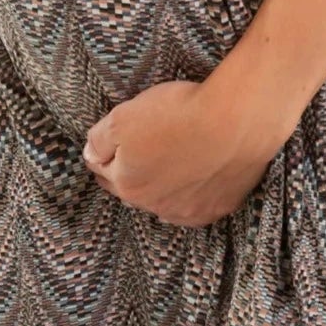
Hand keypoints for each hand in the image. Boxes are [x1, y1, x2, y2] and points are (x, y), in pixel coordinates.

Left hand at [81, 75, 286, 227]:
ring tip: (167, 168)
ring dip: (162, 188)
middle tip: (134, 157)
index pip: (104, 171)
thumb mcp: (123, 117)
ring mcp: (189, 210)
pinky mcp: (219, 207)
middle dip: (130, 175)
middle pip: (134, 190)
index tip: (105, 148)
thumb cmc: (178, 115)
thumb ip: (98, 139)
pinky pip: (198, 205)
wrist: (236, 121)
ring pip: (165, 202)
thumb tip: (90, 154)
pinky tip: (196, 180)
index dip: (103, 156)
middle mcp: (156, 206)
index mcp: (128, 184)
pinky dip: (193, 194)